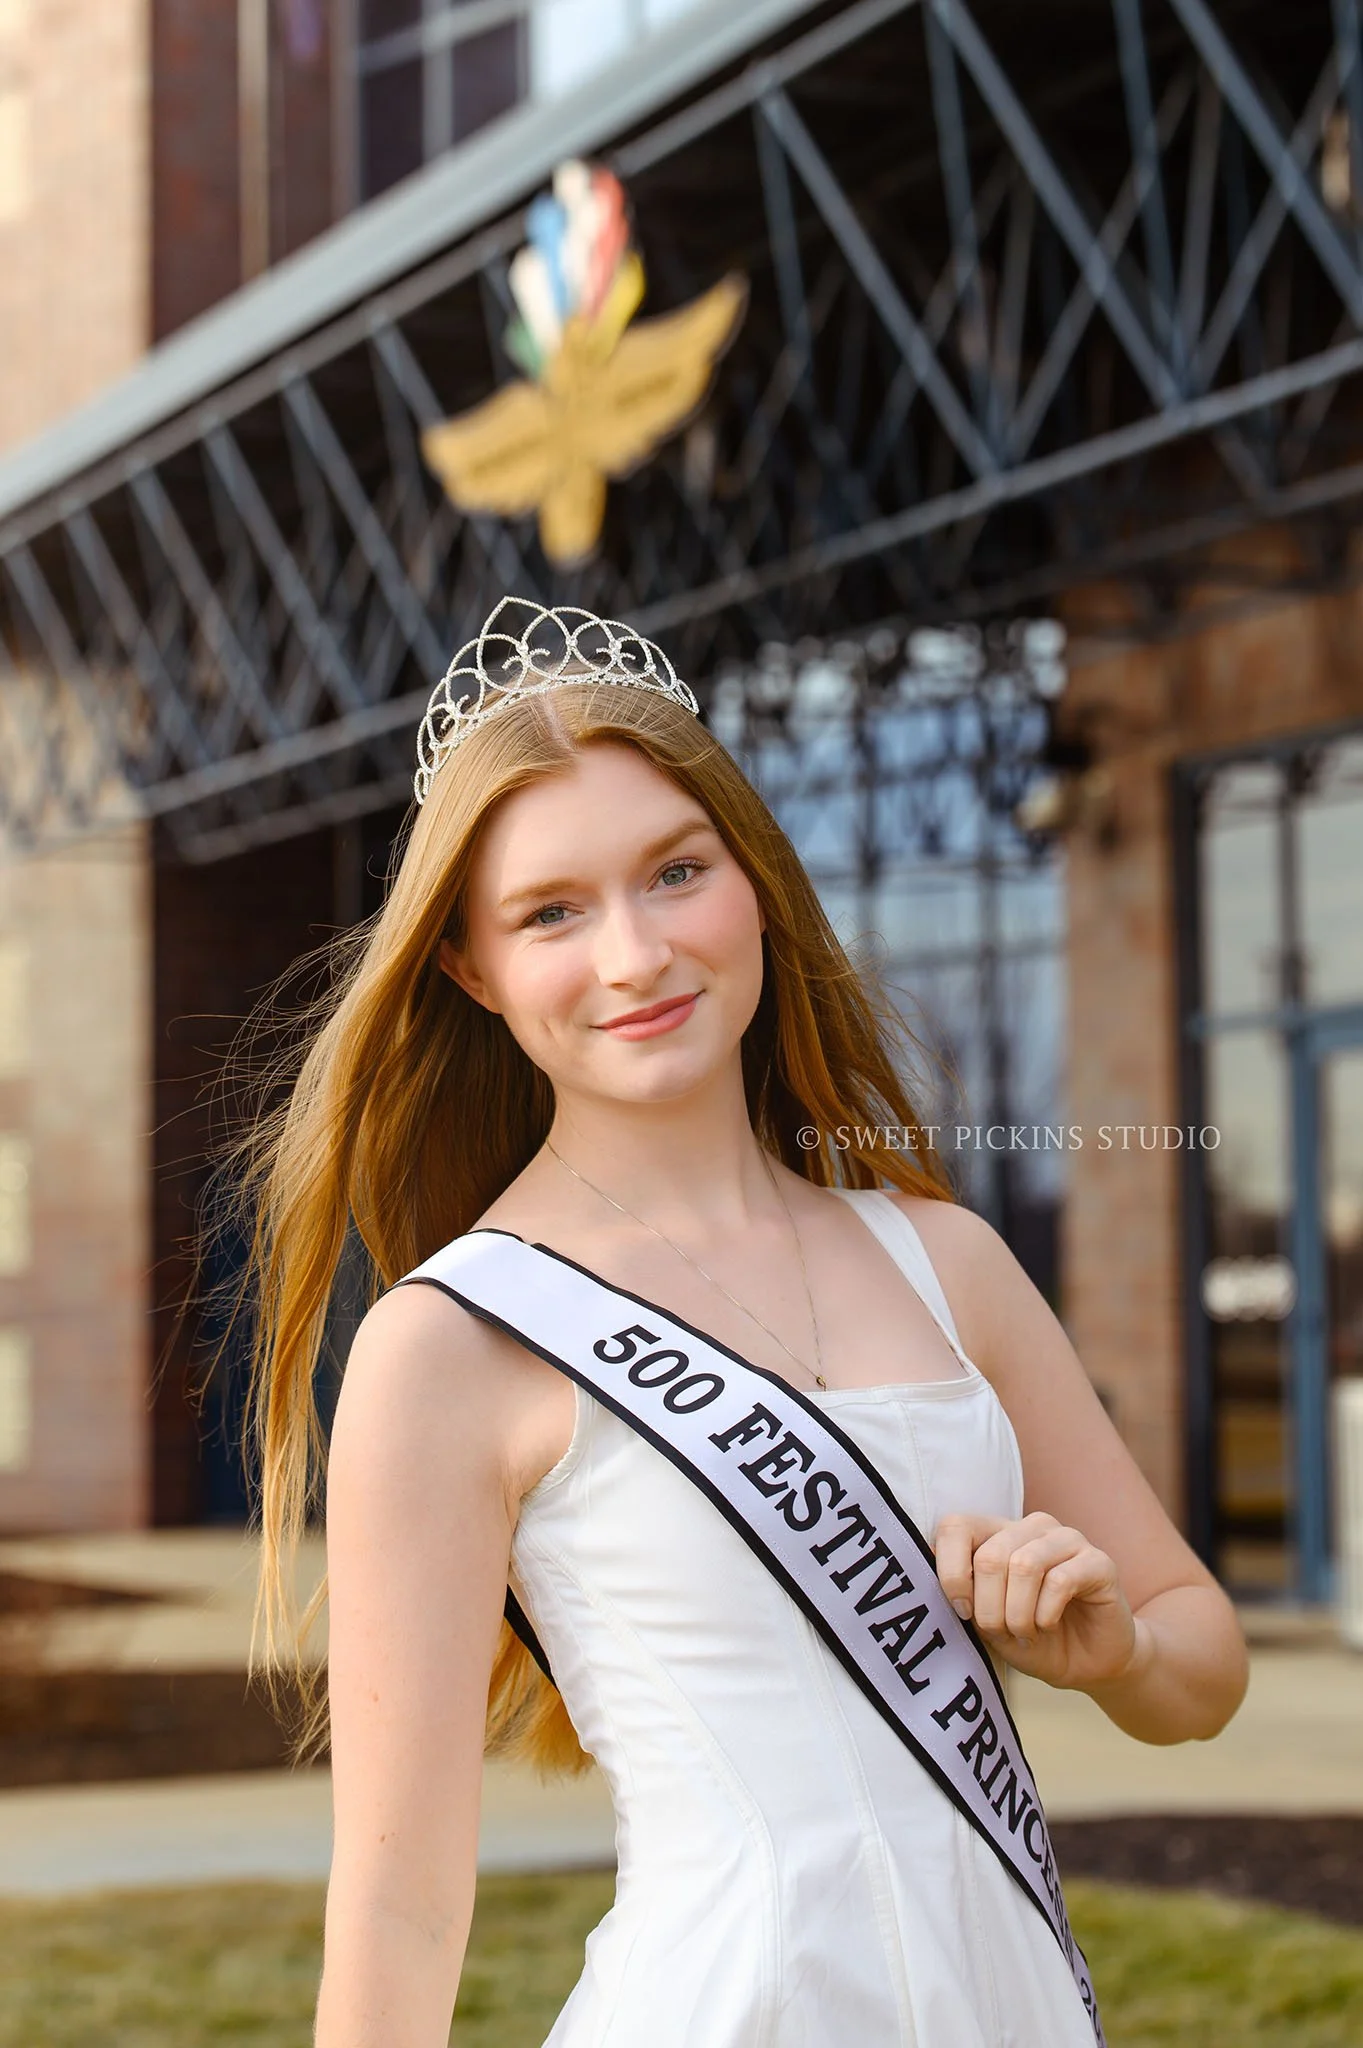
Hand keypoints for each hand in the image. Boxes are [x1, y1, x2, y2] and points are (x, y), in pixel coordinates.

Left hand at [933, 1510, 1143, 1692]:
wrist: (1087, 1665)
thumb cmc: (1032, 1640)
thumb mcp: (987, 1622)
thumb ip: (963, 1595)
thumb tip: (930, 1571)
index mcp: (997, 1533)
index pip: (955, 1526)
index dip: (951, 1573)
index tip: (962, 1612)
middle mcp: (1030, 1527)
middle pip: (990, 1556)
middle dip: (990, 1609)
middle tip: (1003, 1633)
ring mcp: (1067, 1539)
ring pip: (1024, 1565)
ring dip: (1018, 1615)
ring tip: (1027, 1633)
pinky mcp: (1098, 1561)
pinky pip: (1060, 1580)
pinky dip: (1046, 1614)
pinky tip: (1050, 1625)